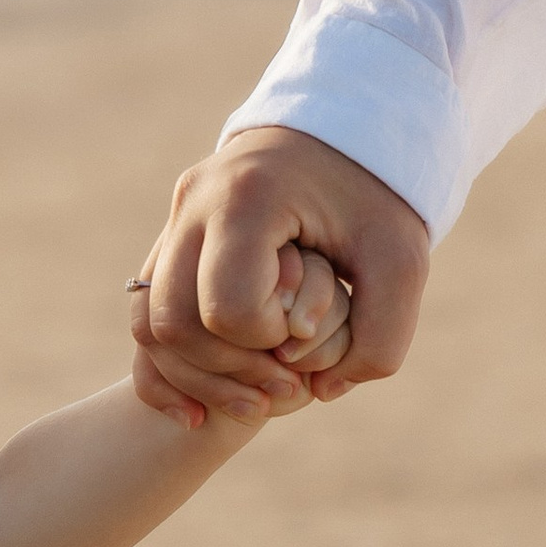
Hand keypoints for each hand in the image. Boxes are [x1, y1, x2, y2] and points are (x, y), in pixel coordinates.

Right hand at [128, 125, 428, 426]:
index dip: (266, 341)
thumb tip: (322, 390)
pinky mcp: (171, 242)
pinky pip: (143, 318)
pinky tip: (195, 413)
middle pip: (173, 322)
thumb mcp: (402, 262)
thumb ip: (381, 337)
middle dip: (227, 371)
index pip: (227, 308)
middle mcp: (194, 205)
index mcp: (247, 199)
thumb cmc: (376, 197)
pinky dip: (165, 372)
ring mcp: (175, 222)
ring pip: (148, 325)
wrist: (343, 133)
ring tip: (255, 403)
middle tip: (285, 388)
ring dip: (194, 378)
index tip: (305, 331)